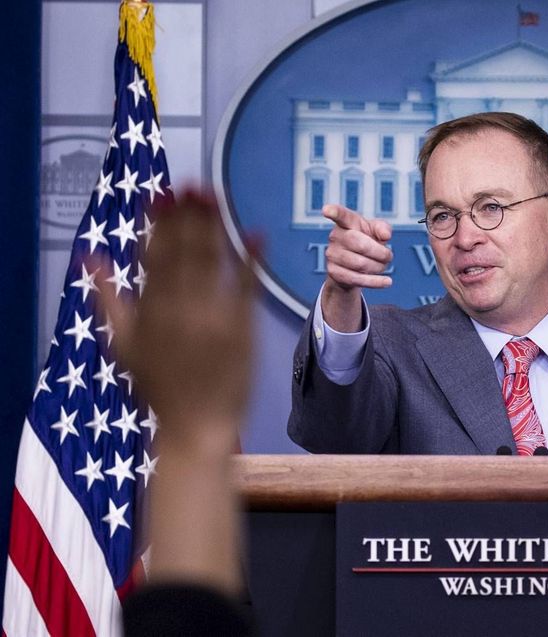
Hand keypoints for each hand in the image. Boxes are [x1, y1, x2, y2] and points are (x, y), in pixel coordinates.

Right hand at [97, 190, 256, 441]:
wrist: (196, 426)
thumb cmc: (157, 387)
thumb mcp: (123, 345)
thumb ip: (106, 298)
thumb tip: (89, 256)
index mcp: (148, 310)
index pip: (153, 255)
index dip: (159, 222)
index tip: (164, 194)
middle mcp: (179, 310)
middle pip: (183, 251)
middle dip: (188, 215)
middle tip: (194, 185)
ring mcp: (213, 318)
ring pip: (212, 262)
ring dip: (213, 225)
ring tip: (214, 196)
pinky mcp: (243, 327)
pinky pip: (247, 286)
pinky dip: (250, 258)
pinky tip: (255, 231)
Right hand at [321, 204, 392, 331]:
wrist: (354, 264)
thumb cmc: (367, 241)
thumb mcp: (377, 231)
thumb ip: (383, 228)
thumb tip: (385, 236)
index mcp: (347, 222)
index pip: (340, 215)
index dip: (334, 211)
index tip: (326, 210)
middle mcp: (335, 236)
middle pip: (360, 245)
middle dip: (380, 253)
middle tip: (388, 255)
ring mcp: (332, 255)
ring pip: (361, 264)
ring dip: (378, 267)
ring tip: (382, 265)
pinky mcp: (334, 272)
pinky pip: (357, 279)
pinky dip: (375, 282)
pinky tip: (387, 282)